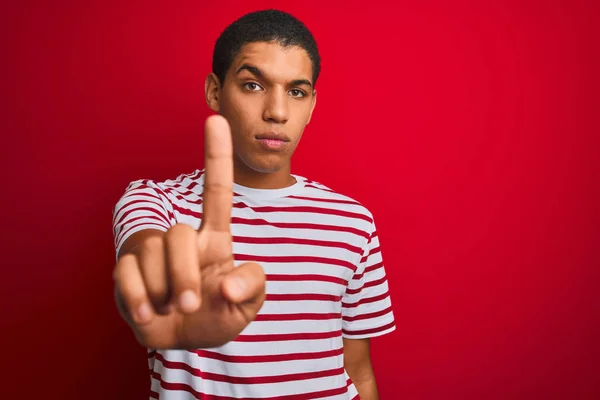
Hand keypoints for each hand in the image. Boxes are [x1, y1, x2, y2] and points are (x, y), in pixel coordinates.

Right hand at [113, 115, 265, 348]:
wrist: (183, 338)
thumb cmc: (218, 315)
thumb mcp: (246, 307)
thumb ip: (252, 288)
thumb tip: (226, 282)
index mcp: (215, 239)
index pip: (215, 192)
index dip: (216, 156)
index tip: (216, 119)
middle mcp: (184, 240)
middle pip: (178, 234)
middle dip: (183, 274)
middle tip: (190, 305)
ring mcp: (154, 253)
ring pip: (153, 252)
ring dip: (164, 291)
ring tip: (170, 310)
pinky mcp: (127, 271)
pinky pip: (125, 273)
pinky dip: (138, 300)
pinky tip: (148, 314)